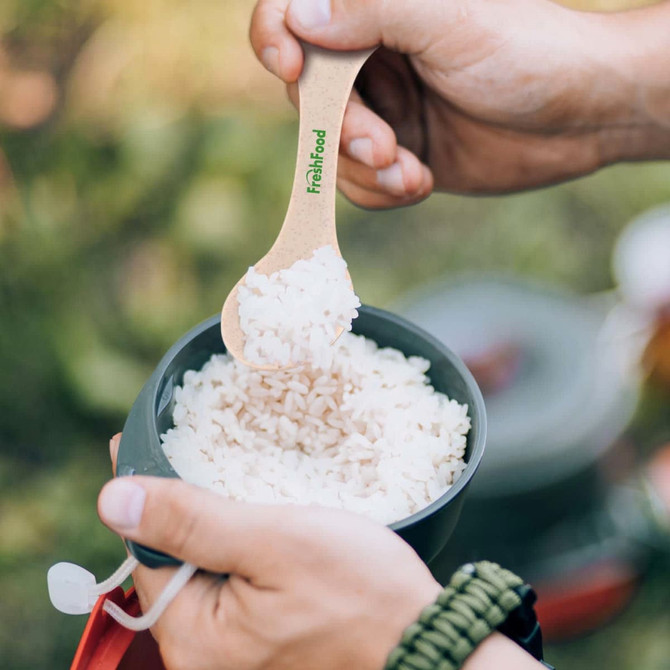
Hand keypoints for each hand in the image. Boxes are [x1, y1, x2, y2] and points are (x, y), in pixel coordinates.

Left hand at [99, 435, 441, 669]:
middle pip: (172, 564)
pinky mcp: (263, 645)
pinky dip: (236, 548)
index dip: (143, 494)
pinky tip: (251, 514)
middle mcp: (206, 660)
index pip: (146, 552)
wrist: (424, 637)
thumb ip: (190, 522)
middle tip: (188, 447)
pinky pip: (231, 586)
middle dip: (180, 507)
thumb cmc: (360, 591)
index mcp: (196, 641)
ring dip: (211, 523)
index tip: (137, 443)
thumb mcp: (274, 542)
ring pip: (203, 572)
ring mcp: (236, 657)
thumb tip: (111, 498)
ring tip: (223, 473)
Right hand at [250, 0, 669, 206]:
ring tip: (409, 173)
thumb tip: (298, 18)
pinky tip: (419, 183)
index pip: (294, 14)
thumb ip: (371, 10)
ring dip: (364, 171)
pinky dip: (381, 191)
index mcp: (378, 9)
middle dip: (341, 131)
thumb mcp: (448, 19)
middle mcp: (372, 57)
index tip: (291, 69)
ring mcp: (384, 110)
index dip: (276, 39)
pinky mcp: (399, 155)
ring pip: (331, 148)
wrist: (580, 116)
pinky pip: (360, 182)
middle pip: (309, 96)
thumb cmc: (526, 50)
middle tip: (383, 149)